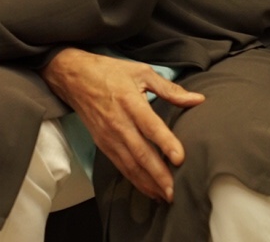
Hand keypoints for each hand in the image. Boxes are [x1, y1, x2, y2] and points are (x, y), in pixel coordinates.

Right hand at [40, 48, 204, 203]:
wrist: (72, 77)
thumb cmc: (107, 72)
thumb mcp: (140, 72)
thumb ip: (169, 88)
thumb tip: (197, 100)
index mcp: (130, 101)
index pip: (150, 126)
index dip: (165, 142)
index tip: (180, 158)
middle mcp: (118, 122)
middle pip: (141, 152)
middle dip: (158, 174)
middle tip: (175, 191)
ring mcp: (108, 135)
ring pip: (130, 164)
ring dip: (148, 182)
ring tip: (166, 197)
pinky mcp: (102, 143)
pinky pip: (121, 165)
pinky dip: (135, 180)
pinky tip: (149, 190)